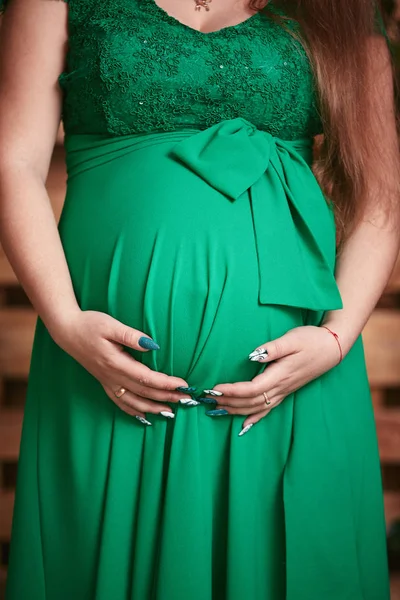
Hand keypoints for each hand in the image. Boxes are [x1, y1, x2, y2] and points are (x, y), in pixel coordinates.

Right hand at [51, 309, 191, 424]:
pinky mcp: (104, 382)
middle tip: (185, 400)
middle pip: (144, 391)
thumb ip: (131, 336)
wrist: (67, 331)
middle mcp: (112, 377)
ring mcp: (107, 381)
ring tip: (170, 413)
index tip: (182, 384)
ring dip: (152, 408)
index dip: (166, 383)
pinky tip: (143, 416)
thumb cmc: (90, 324)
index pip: (147, 377)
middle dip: (166, 397)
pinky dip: (133, 411)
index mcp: (116, 363)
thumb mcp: (111, 325)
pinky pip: (120, 402)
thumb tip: (152, 345)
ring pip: (133, 401)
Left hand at [203, 325, 341, 434]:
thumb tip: (253, 354)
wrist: (332, 348)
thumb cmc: (311, 340)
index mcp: (279, 375)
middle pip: (250, 402)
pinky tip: (244, 425)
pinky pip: (268, 410)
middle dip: (227, 402)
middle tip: (207, 399)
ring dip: (236, 410)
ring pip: (257, 408)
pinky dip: (254, 418)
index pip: (251, 389)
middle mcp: (281, 388)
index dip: (231, 391)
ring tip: (216, 409)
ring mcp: (284, 392)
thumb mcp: (291, 339)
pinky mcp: (286, 392)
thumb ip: (272, 348)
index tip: (214, 388)